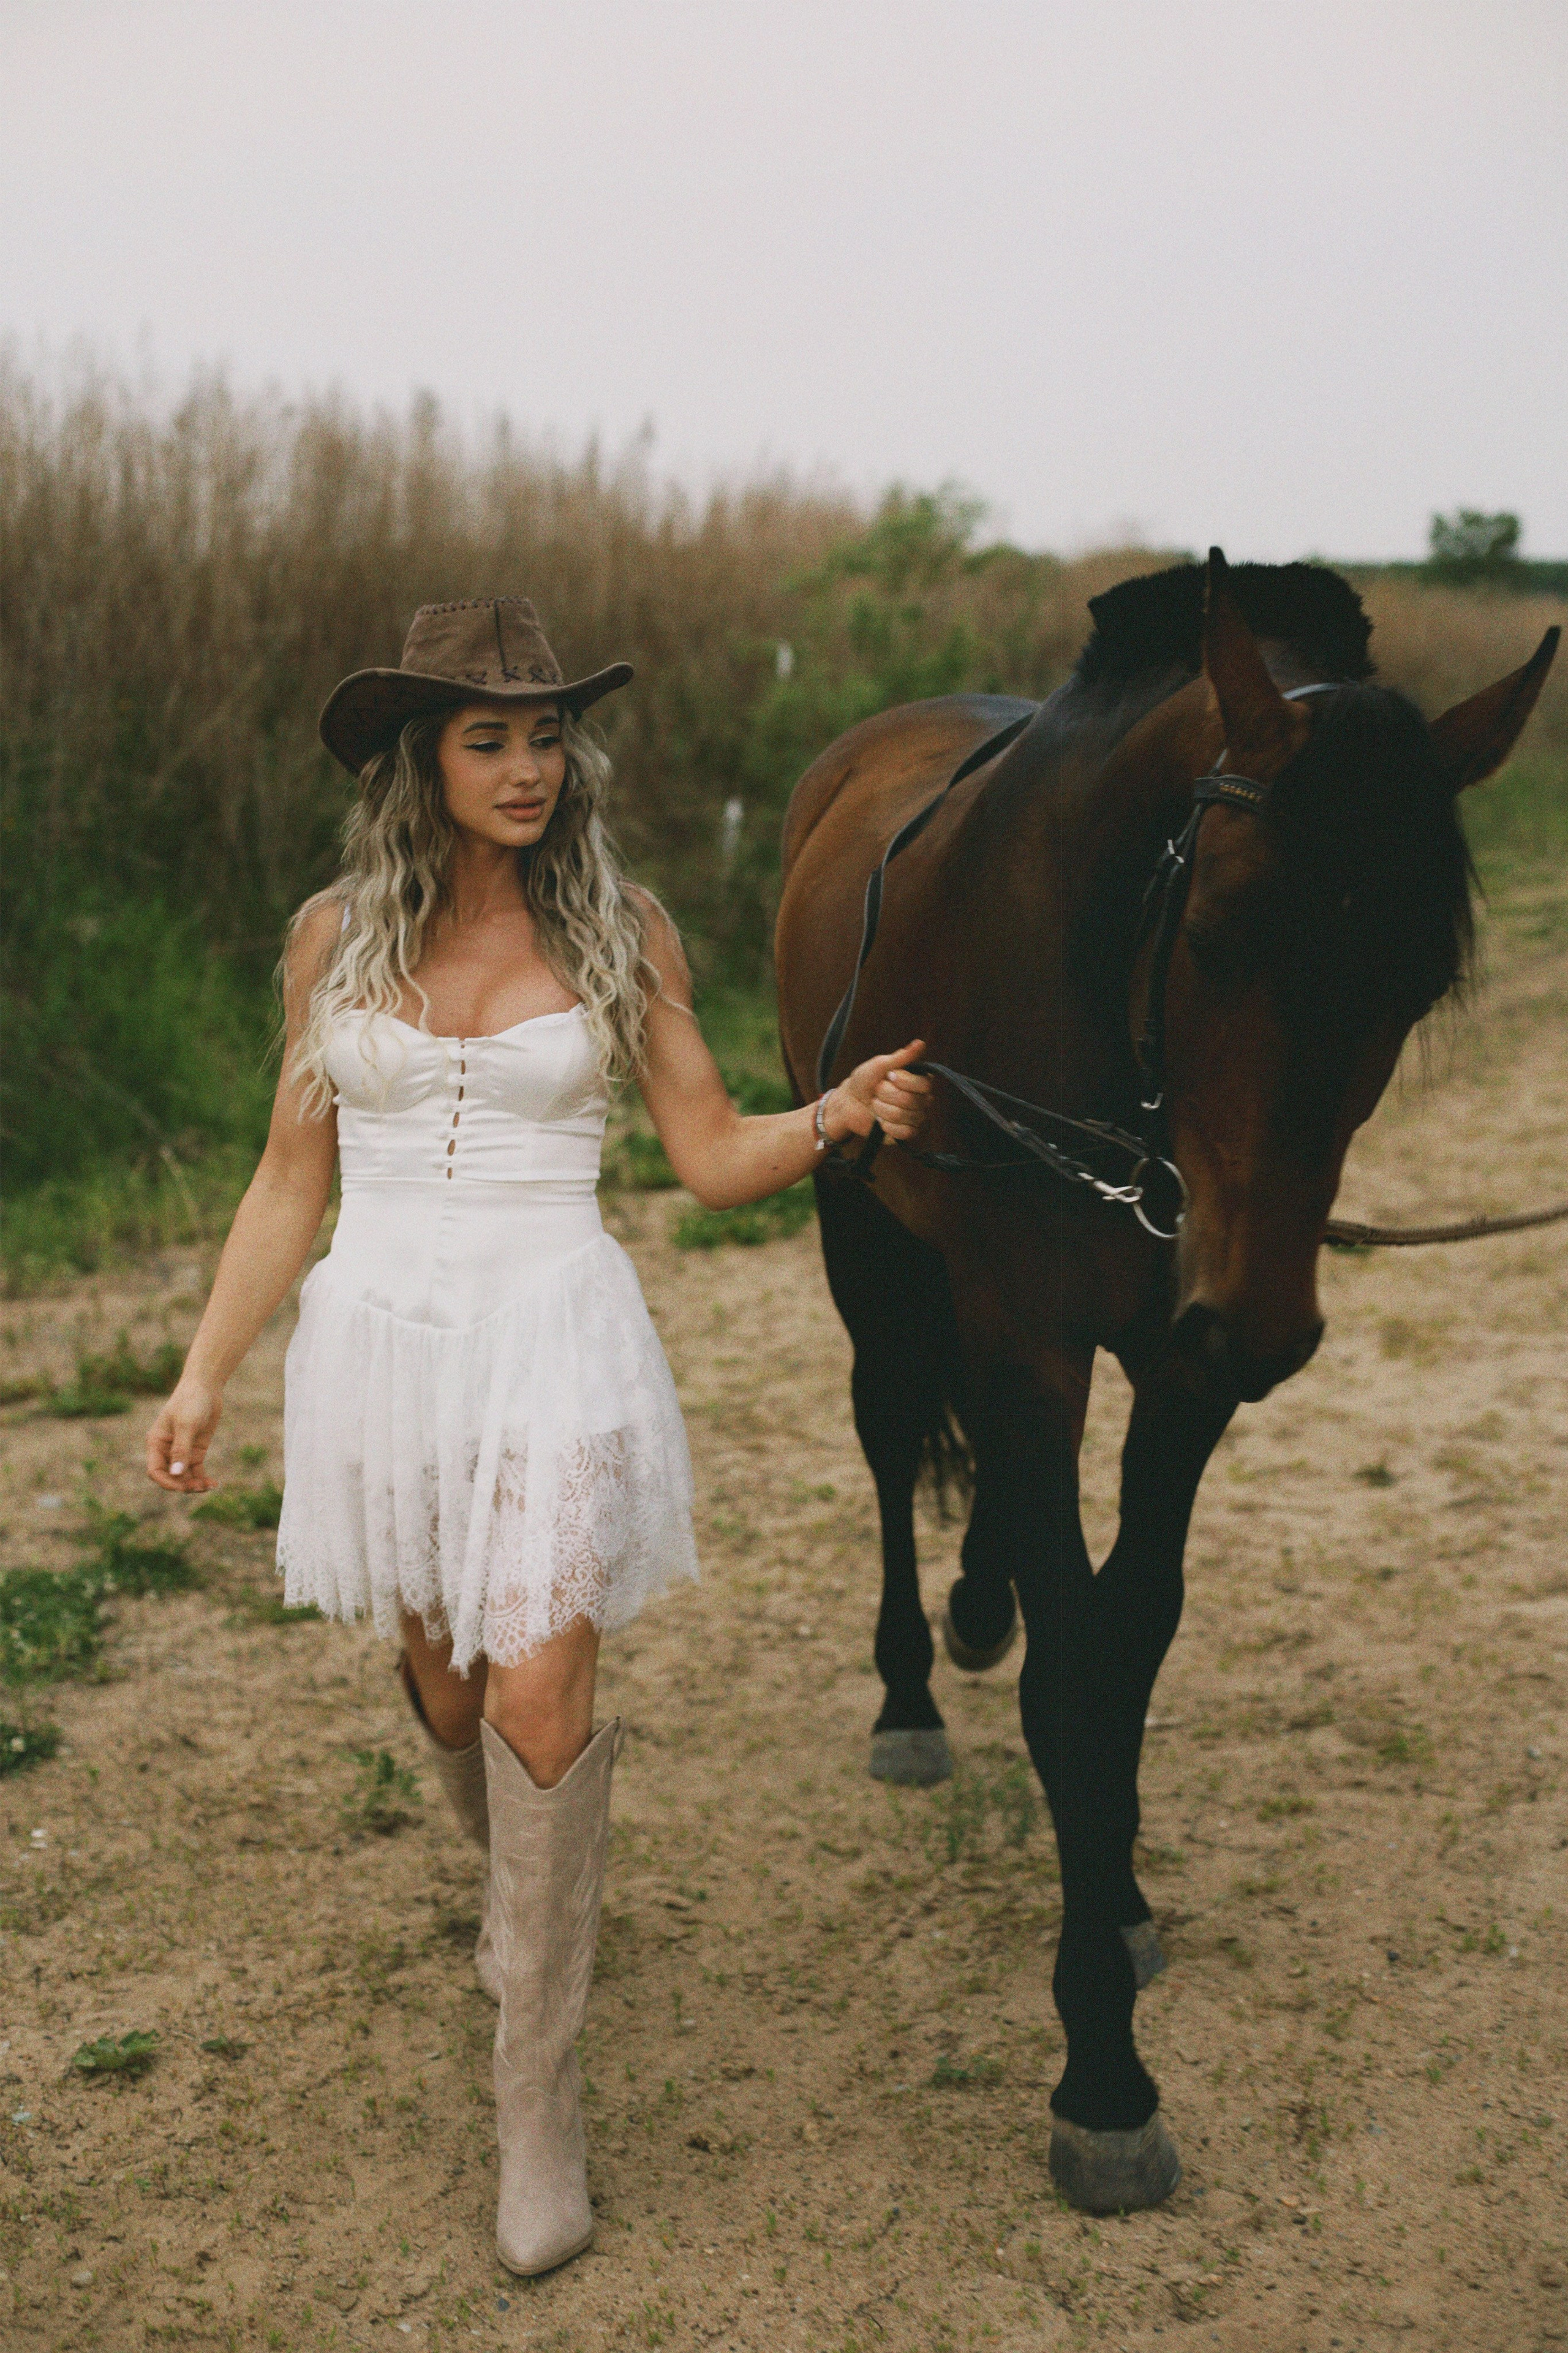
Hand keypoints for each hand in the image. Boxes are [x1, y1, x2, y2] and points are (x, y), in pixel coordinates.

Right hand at [146, 1377, 222, 1493]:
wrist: (206, 1387)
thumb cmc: (191, 1401)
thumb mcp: (186, 1425)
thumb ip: (181, 1449)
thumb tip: (176, 1474)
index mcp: (156, 1443)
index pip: (155, 1471)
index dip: (166, 1482)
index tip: (182, 1487)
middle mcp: (167, 1450)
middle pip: (170, 1476)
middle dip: (183, 1485)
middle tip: (199, 1487)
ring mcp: (182, 1451)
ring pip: (184, 1476)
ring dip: (194, 1484)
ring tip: (208, 1486)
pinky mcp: (196, 1450)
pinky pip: (196, 1470)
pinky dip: (203, 1478)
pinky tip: (213, 1483)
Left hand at [824, 1040, 931, 1145]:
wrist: (848, 1102)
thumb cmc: (865, 1081)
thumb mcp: (880, 1065)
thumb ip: (901, 1057)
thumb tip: (921, 1043)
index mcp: (919, 1081)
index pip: (925, 1084)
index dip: (904, 1081)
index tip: (888, 1076)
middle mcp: (921, 1100)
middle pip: (912, 1101)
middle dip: (886, 1095)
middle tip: (877, 1091)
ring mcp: (915, 1117)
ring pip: (905, 1116)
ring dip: (883, 1110)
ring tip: (875, 1105)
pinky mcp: (906, 1133)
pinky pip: (905, 1133)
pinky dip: (889, 1126)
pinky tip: (879, 1121)